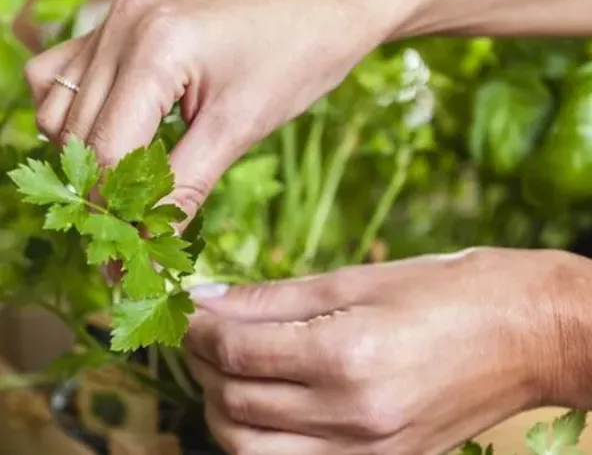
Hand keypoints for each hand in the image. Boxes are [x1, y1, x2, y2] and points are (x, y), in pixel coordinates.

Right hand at [24, 0, 408, 222]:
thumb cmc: (299, 53)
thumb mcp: (240, 128)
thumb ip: (183, 189)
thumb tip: (148, 251)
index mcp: (153, 46)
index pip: (106, 150)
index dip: (112, 213)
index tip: (122, 263)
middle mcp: (121, 23)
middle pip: (76, 134)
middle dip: (99, 191)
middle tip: (128, 235)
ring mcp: (114, 16)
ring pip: (57, 106)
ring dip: (82, 153)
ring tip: (125, 185)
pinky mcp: (117, 18)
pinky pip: (61, 73)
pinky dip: (75, 112)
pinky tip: (112, 133)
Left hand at [184, 248, 590, 454]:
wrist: (530, 335)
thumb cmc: (449, 292)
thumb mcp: (355, 280)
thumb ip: (272, 298)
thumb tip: (208, 300)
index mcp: (348, 356)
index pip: (237, 352)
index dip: (198, 331)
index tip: (189, 311)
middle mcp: (353, 415)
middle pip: (235, 405)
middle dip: (201, 369)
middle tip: (201, 338)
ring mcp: (366, 452)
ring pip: (251, 450)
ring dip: (221, 411)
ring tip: (224, 373)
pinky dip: (260, 439)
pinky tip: (260, 403)